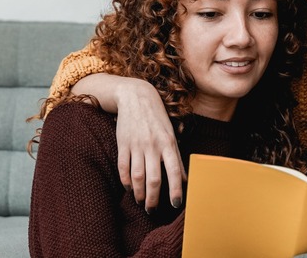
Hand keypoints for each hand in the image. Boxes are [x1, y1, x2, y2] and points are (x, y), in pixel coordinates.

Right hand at [113, 78, 185, 211]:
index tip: (175, 204)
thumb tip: (183, 179)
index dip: (175, 190)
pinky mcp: (122, 144)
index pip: (174, 171)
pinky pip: (123, 167)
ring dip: (139, 193)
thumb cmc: (157, 117)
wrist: (135, 97)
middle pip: (153, 179)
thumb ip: (176, 156)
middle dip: (153, 198)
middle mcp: (153, 145)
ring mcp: (136, 145)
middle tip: (152, 210)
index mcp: (168, 143)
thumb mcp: (171, 133)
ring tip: (140, 202)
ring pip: (137, 177)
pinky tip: (129, 188)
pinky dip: (126, 181)